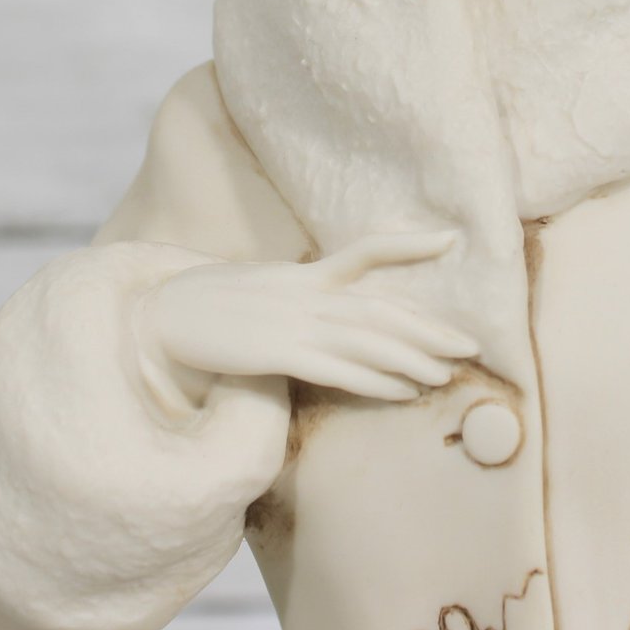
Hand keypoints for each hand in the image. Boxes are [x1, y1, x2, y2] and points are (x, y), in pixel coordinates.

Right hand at [135, 231, 479, 403]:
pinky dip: (374, 380)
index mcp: (301, 275)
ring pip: (366, 339)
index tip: (449, 238)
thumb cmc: (208, 307)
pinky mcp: (277, 352)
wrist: (157, 315)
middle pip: (380, 308)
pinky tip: (404, 391)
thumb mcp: (258, 289)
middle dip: (428, 327)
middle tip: (472, 345)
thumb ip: (296, 294)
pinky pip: (336, 369)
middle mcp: (304, 293)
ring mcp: (292, 322)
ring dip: (411, 359)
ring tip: (448, 375)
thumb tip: (326, 308)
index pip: (364, 253)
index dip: (408, 245)